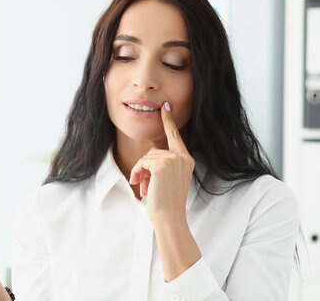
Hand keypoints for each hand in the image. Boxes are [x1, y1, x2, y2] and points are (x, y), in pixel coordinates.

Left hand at [129, 101, 194, 225]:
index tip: (165, 106)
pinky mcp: (162, 164)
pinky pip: (141, 163)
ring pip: (146, 158)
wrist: (169, 218)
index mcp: (186, 160)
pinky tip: (142, 187)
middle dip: (145, 168)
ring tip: (146, 189)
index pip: (175, 136)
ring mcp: (173, 159)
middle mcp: (183, 157)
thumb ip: (161, 162)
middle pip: (154, 151)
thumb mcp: (166, 179)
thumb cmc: (166, 202)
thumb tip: (151, 150)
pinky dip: (137, 174)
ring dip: (141, 174)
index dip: (169, 120)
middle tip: (146, 186)